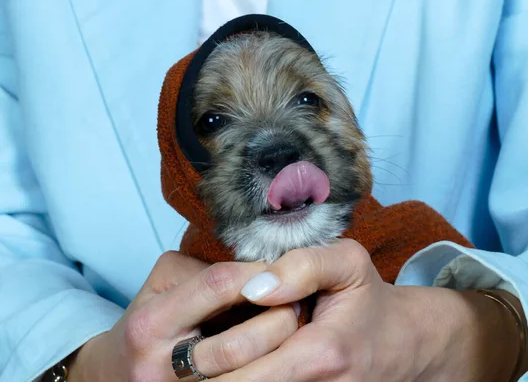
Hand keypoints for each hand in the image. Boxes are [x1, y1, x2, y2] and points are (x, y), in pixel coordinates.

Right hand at [67, 251, 298, 380]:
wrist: (113, 374)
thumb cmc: (147, 319)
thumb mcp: (164, 280)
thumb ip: (206, 270)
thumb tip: (260, 268)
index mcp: (151, 324)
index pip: (217, 286)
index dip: (257, 274)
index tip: (279, 269)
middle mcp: (160, 366)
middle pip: (238, 345)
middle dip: (279, 320)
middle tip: (301, 304)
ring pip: (247, 375)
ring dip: (281, 350)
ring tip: (297, 329)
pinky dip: (268, 369)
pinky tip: (281, 354)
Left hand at [213, 239, 527, 380]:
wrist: (403, 345)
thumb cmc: (368, 300)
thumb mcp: (348, 262)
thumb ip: (302, 266)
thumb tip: (254, 286)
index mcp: (320, 355)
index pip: (242, 373)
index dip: (207, 361)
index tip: (184, 347)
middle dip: (204, 379)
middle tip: (181, 360)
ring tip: (199, 364)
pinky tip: (229, 372)